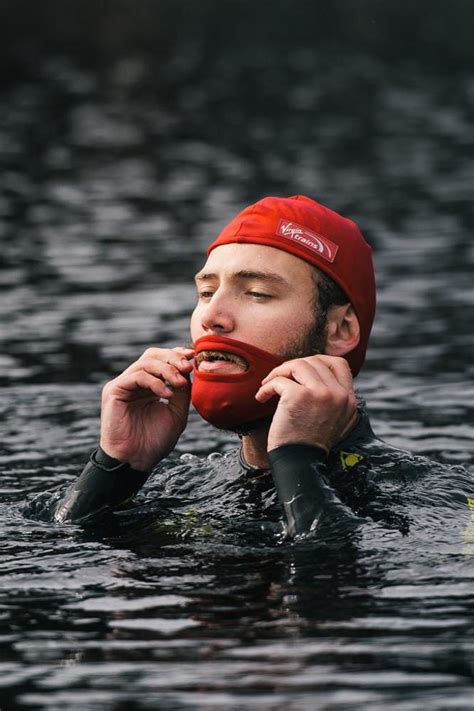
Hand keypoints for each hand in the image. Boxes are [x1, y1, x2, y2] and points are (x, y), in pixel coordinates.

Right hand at [100, 346, 193, 470]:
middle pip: (152, 355)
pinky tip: (166, 394)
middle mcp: (135, 382)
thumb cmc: (154, 441)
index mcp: (149, 386)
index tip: (193, 359)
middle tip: (188, 367)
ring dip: (167, 370)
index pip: (162, 360)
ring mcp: (124, 385)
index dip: (177, 355)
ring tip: (180, 383)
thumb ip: (182, 391)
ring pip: (146, 362)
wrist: (135, 461)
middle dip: (172, 357)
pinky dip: (154, 382)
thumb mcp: (176, 413)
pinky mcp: (114, 390)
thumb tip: (188, 370)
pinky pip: (136, 376)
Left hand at [255, 355, 357, 452]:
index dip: (318, 361)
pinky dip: (266, 387)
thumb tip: (313, 371)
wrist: (299, 462)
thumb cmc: (309, 442)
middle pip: (315, 361)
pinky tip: (261, 397)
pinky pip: (279, 380)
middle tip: (279, 378)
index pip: (339, 364)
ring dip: (279, 372)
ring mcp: (319, 393)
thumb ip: (330, 396)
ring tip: (268, 384)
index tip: (301, 370)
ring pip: (298, 365)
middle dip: (293, 366)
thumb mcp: (332, 418)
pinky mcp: (298, 396)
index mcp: (348, 399)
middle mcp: (337, 394)